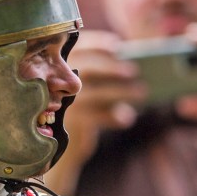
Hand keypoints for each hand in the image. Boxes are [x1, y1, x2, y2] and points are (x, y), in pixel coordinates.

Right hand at [44, 30, 145, 193]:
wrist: (56, 151)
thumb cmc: (77, 113)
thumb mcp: (86, 93)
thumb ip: (99, 78)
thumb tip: (130, 68)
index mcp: (55, 68)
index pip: (76, 50)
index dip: (97, 44)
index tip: (116, 45)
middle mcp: (54, 84)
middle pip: (86, 69)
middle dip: (112, 68)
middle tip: (133, 70)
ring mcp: (61, 104)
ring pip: (95, 93)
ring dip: (121, 92)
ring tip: (141, 92)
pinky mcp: (69, 124)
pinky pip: (97, 117)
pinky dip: (114, 116)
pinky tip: (127, 117)